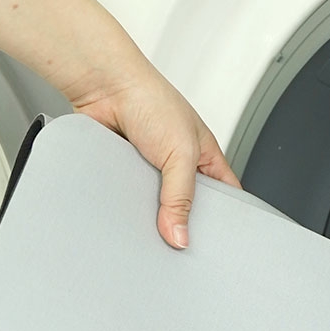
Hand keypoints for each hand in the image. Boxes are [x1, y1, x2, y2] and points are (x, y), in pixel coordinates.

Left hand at [65, 60, 240, 249]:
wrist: (104, 88)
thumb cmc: (150, 99)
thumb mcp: (181, 152)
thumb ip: (181, 196)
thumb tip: (180, 235)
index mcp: (205, 157)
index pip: (224, 195)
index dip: (223, 218)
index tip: (215, 242)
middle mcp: (178, 166)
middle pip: (187, 207)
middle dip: (181, 221)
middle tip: (177, 240)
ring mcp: (149, 171)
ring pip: (154, 209)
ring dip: (149, 215)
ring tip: (147, 225)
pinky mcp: (123, 174)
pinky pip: (127, 200)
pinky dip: (124, 206)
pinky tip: (123, 211)